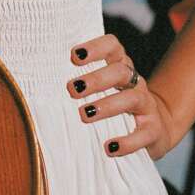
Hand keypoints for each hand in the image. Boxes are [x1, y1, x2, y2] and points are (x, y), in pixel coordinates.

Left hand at [65, 32, 180, 161]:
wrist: (155, 129)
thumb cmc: (115, 107)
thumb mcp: (101, 91)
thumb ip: (78, 85)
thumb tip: (38, 86)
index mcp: (120, 67)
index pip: (113, 47)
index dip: (96, 47)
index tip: (74, 55)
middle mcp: (135, 83)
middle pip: (120, 71)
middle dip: (96, 79)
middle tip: (72, 89)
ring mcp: (146, 105)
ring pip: (132, 98)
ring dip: (108, 105)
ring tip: (84, 114)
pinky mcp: (153, 130)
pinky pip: (144, 133)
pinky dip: (127, 141)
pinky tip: (109, 147)